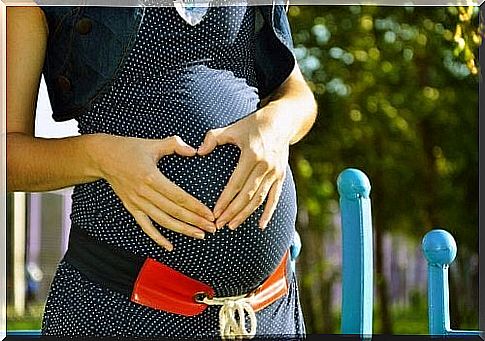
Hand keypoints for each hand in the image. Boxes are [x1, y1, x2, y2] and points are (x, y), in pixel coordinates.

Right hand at [94, 134, 215, 250]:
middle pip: (174, 212)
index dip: (196, 207)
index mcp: (151, 177)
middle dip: (195, 221)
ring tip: (199, 235)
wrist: (102, 157)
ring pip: (163, 221)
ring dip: (182, 230)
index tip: (210, 214)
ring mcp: (137, 203)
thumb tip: (193, 150)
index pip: (179, 197)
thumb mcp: (153, 143)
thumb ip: (175, 145)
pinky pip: (146, 226)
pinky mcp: (131, 208)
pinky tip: (170, 246)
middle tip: (212, 228)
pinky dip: (157, 238)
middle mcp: (144, 193)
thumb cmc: (129, 148)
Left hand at [197, 104, 291, 230]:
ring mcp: (275, 172)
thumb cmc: (252, 125)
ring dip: (245, 214)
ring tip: (232, 225)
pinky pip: (275, 198)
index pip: (236, 184)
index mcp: (252, 155)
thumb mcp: (232, 128)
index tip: (214, 213)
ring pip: (259, 199)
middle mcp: (266, 166)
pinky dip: (268, 213)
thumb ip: (213, 138)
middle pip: (247, 195)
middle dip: (232, 212)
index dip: (225, 200)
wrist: (281, 121)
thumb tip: (198, 151)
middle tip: (219, 224)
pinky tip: (261, 226)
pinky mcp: (281, 176)